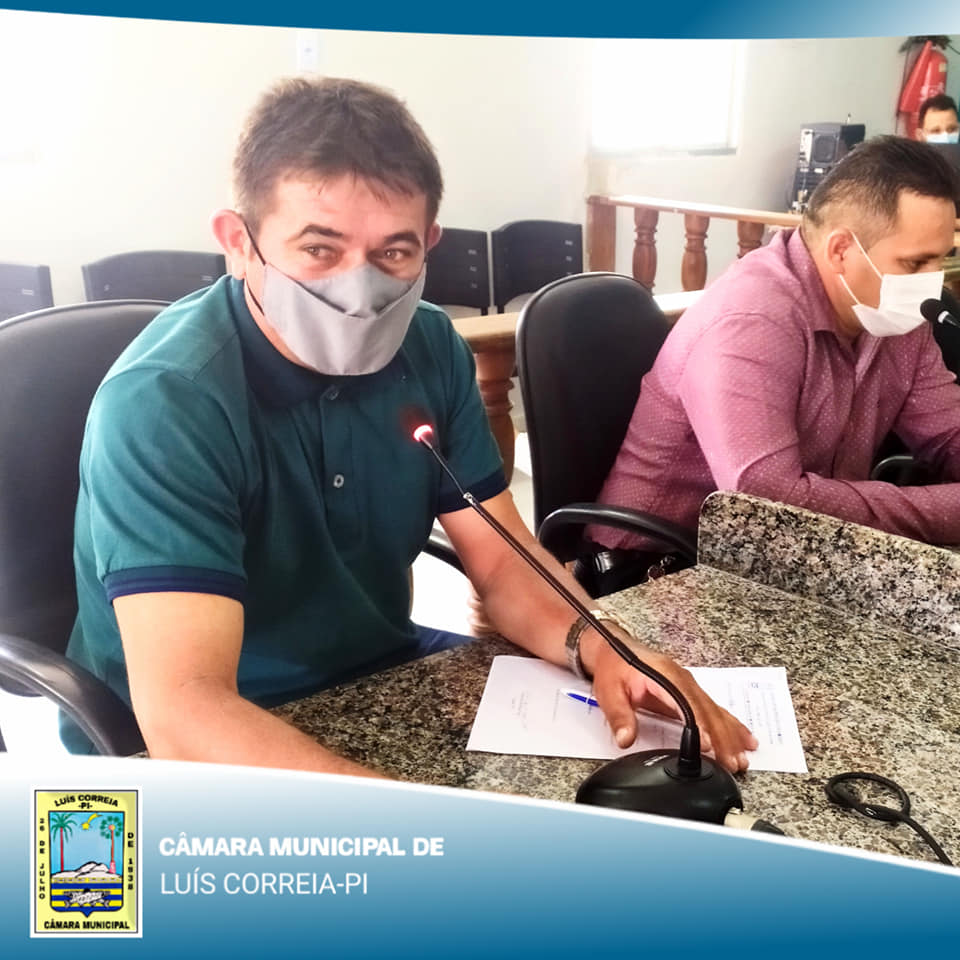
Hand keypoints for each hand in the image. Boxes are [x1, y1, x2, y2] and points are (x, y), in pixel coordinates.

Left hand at [580, 627, 758, 772]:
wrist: (611, 647)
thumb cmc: (612, 667)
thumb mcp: (609, 692)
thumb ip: (619, 716)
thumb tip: (626, 739)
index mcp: (664, 676)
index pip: (687, 704)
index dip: (699, 726)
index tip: (709, 747)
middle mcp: (682, 679)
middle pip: (707, 710)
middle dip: (722, 738)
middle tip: (733, 763)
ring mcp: (688, 684)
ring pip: (715, 711)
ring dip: (730, 735)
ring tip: (743, 758)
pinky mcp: (689, 690)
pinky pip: (713, 709)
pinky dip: (730, 725)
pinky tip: (744, 738)